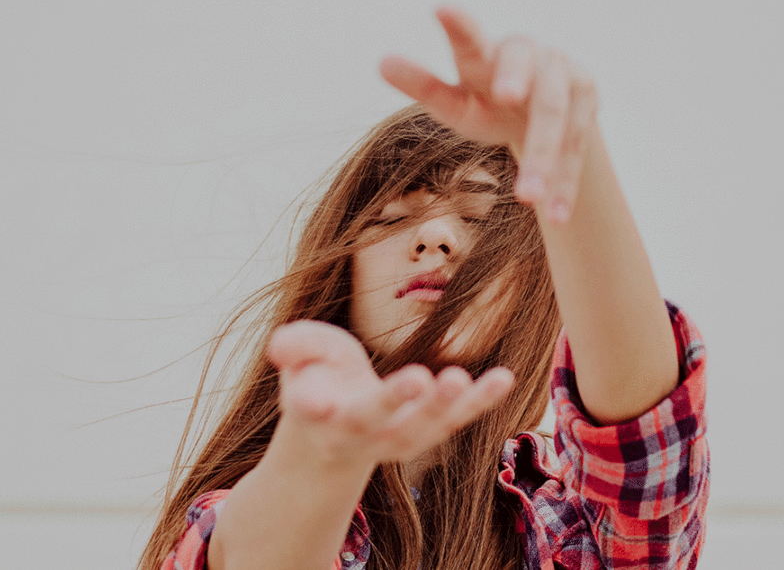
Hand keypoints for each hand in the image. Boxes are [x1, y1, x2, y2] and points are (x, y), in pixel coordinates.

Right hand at [267, 320, 514, 467]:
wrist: (337, 438)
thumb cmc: (320, 382)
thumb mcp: (300, 359)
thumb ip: (294, 347)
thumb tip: (279, 346)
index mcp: (318, 413)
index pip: (312, 409)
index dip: (313, 403)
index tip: (317, 399)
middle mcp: (357, 433)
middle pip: (377, 422)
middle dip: (396, 402)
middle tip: (420, 378)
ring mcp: (397, 438)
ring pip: (422, 429)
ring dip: (445, 407)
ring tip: (461, 379)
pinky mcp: (430, 431)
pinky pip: (458, 419)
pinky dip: (481, 402)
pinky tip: (504, 378)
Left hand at [380, 7, 598, 223]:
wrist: (544, 111)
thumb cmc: (487, 103)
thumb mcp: (456, 103)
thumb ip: (423, 85)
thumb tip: (380, 61)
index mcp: (489, 55)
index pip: (471, 41)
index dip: (459, 26)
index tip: (440, 8)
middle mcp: (533, 56)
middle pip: (525, 78)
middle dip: (520, 88)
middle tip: (505, 96)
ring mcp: (566, 75)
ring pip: (557, 120)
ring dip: (544, 162)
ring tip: (526, 199)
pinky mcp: (588, 99)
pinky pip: (577, 148)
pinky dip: (566, 183)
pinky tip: (555, 215)